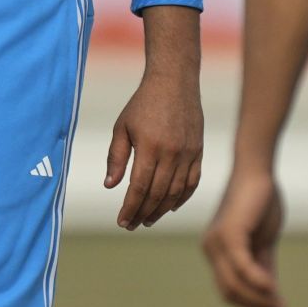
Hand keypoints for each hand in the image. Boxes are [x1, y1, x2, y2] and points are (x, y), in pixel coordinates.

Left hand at [104, 68, 203, 229]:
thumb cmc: (143, 103)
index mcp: (150, 147)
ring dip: (161, 210)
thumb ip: (116, 157)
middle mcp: (172, 153)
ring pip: (176, 192)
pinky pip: (193, 182)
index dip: (130, 208)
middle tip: (132, 225)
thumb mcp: (122, 127)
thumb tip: (109, 186)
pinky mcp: (198, 151)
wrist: (174, 81)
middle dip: (143, 213)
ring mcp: (188, 153)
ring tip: (148, 220)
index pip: (139, 187)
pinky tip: (170, 207)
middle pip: (158, 194)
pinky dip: (182, 198)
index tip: (122, 222)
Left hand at [201, 167, 285, 306]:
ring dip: (258, 299)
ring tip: (280, 304)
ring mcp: (216, 241)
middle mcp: (210, 248)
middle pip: (229, 292)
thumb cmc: (261, 203)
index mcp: (216, 251)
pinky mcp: (228, 232)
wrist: (257, 170)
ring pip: (234, 284)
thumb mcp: (263, 242)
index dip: (251, 305)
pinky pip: (241, 266)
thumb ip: (263, 267)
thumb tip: (272, 297)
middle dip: (255, 306)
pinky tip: (273, 288)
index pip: (228, 290)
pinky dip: (257, 281)